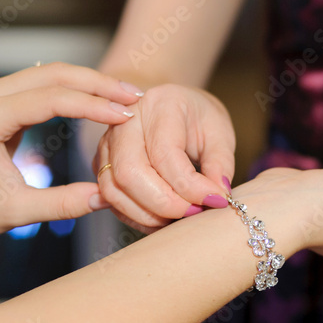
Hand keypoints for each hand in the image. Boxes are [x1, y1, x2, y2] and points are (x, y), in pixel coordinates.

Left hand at [0, 63, 142, 241]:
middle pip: (55, 74)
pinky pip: (46, 82)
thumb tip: (105, 197)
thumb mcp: (16, 213)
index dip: (92, 106)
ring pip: (53, 72)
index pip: (50, 100)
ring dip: (92, 82)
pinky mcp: (3, 97)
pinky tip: (104, 99)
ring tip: (127, 97)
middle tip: (136, 98)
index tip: (126, 117)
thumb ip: (61, 205)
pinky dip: (78, 87)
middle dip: (99, 84)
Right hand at [94, 84, 235, 232]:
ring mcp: (108, 142)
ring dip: (148, 214)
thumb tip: (215, 198)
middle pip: (130, 173)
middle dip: (164, 204)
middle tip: (194, 212)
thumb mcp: (220, 134)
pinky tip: (162, 218)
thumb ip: (220, 165)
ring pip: (114, 190)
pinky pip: (111, 198)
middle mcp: (125, 120)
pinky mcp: (101, 163)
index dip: (190, 186)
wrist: (176, 106)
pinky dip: (137, 216)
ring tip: (179, 216)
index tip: (214, 200)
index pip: (165, 154)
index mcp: (160, 104)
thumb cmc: (198, 118)